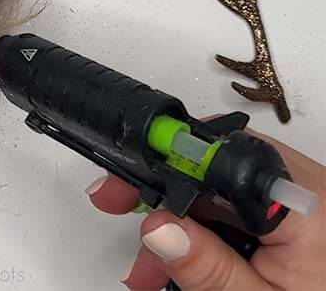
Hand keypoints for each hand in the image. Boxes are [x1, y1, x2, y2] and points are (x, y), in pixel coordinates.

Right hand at [85, 132, 325, 289]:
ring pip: (217, 191)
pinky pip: (236, 205)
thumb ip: (209, 269)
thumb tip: (158, 227)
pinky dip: (207, 228)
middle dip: (164, 204)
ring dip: (179, 223)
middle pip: (211, 173)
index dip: (164, 167)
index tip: (126, 185)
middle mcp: (303, 189)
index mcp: (302, 205)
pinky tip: (186, 260)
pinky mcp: (291, 213)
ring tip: (154, 269)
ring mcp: (298, 198)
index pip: (219, 159)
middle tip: (124, 217)